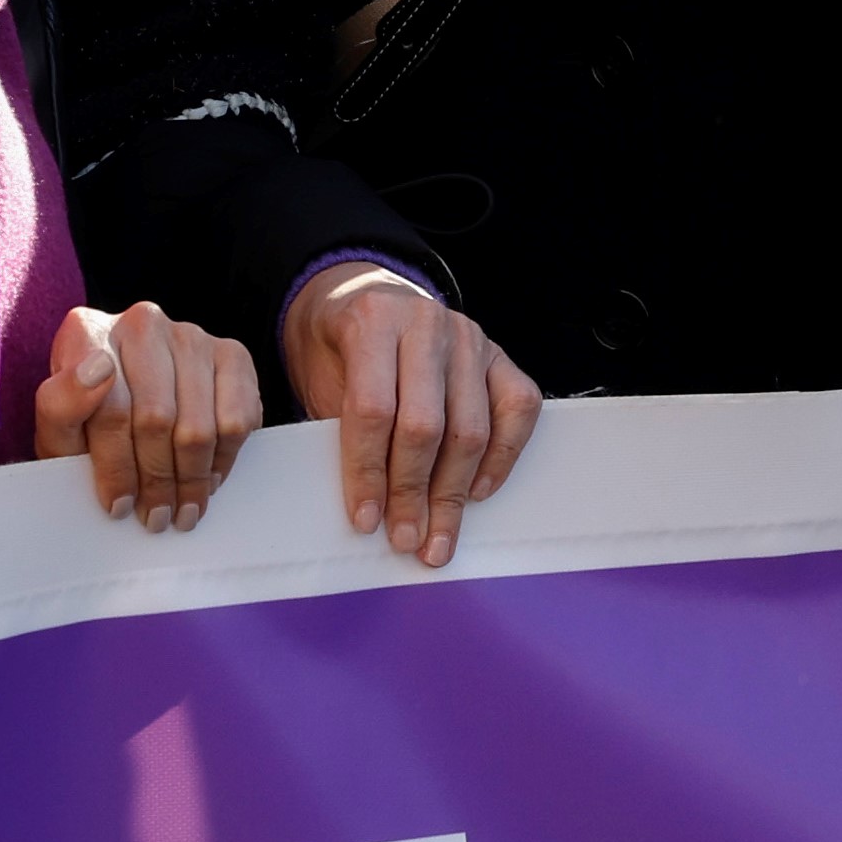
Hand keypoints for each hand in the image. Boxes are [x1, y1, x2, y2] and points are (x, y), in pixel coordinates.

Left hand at [37, 301, 259, 530]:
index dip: (114, 466)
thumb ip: (60, 406)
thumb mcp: (58, 429)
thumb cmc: (88, 422)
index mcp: (87, 331)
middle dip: (156, 481)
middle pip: (157, 419)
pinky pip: (239, 417)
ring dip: (192, 479)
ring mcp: (191, 334)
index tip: (116, 504)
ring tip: (182, 510)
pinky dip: (224, 458)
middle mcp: (142, 321)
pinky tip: (207, 477)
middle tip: (154, 518)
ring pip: (199, 424)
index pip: (108, 407)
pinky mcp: (231, 353)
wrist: (129, 401)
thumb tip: (100, 371)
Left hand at [285, 264, 532, 566]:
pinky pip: (518, 409)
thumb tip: (369, 507)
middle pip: (426, 424)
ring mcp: (470, 338)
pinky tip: (478, 491)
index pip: (373, 410)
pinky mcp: (501, 355)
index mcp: (372, 322)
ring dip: (454, 492)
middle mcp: (426, 325)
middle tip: (407, 540)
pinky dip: (502, 456)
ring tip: (439, 535)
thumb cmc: (338, 351)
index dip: (368, 472)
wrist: (365, 301)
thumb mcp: (322, 380)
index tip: (365, 520)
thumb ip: (343, 430)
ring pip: (472, 427)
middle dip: (414, 493)